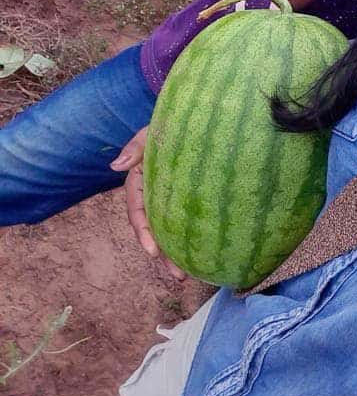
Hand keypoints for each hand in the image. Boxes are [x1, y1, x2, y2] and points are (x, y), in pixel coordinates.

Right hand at [110, 127, 185, 281]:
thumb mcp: (149, 132)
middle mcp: (152, 195)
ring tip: (189, 275)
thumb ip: (134, 147)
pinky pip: (185, 221)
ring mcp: (169, 198)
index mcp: (139, 182)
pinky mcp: (186, 198)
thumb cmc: (165, 125)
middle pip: (155, 229)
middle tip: (178, 275)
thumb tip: (116, 166)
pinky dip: (189, 238)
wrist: (191, 120)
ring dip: (176, 253)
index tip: (153, 251)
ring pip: (169, 230)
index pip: (137, 211)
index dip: (144, 232)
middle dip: (164, 255)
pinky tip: (202, 255)